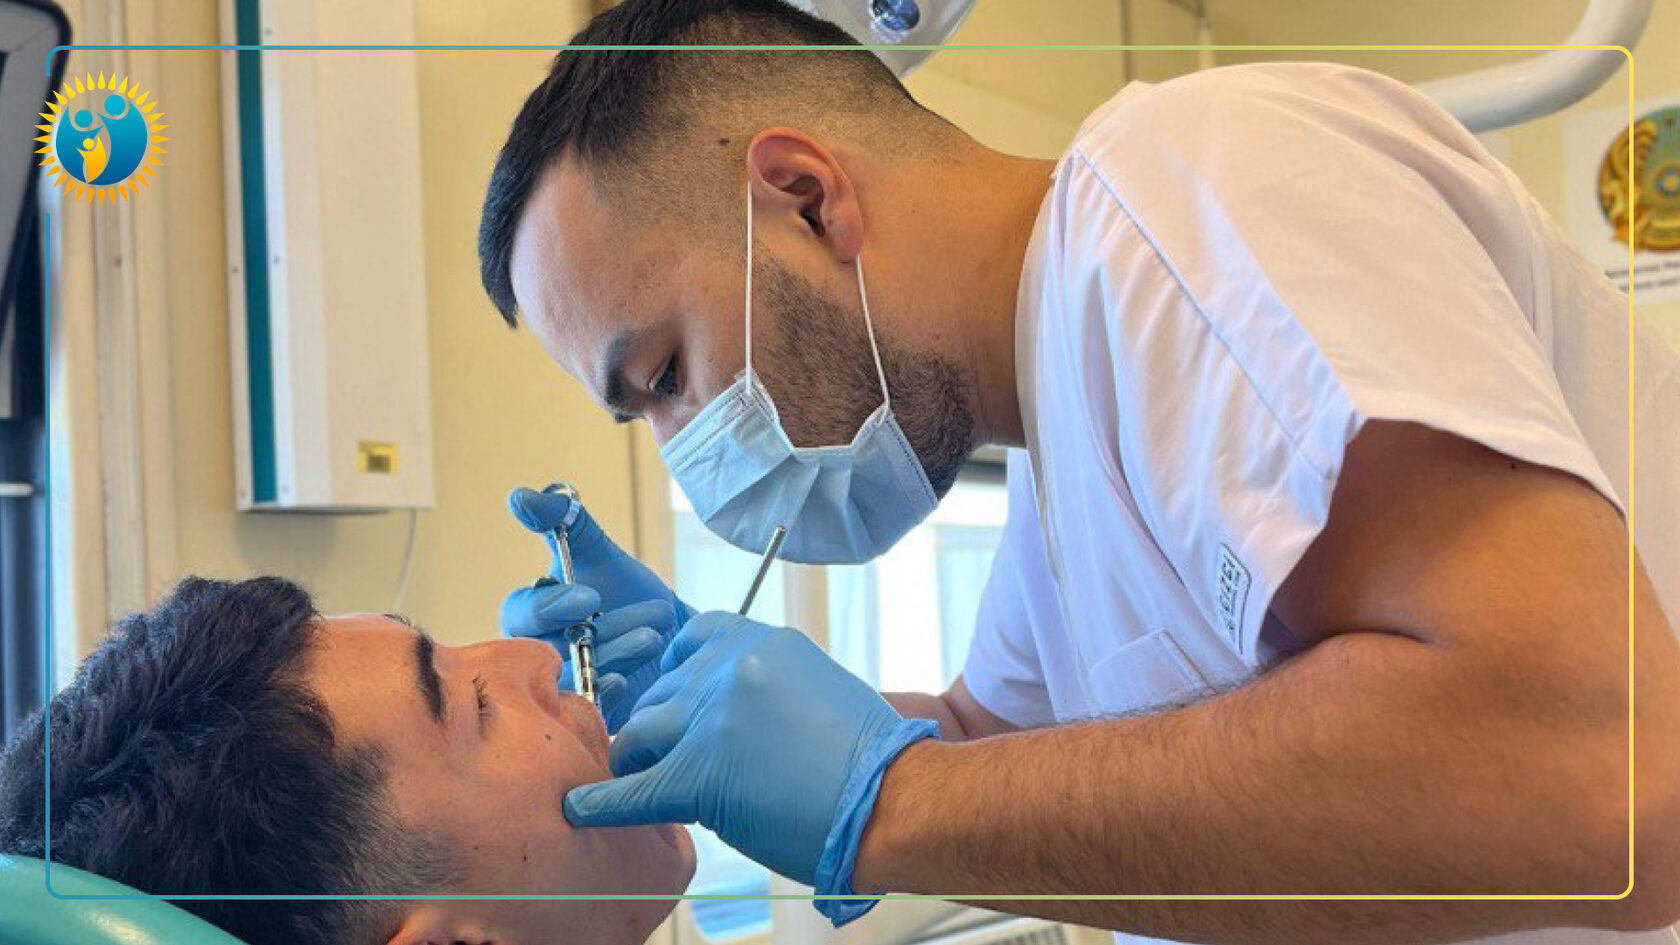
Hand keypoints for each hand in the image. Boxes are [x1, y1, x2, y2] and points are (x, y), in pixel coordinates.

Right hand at [502, 486, 694, 732]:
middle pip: (545, 651)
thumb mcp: (600, 551)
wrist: (674, 632)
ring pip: (575, 679)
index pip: (520, 615)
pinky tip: (629, 682)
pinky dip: (607, 697)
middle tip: (623, 617)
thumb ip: (563, 521)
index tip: (587, 594)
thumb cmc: (627, 591)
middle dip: (589, 632)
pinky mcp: (593, 717)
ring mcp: (566, 689)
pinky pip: (589, 716)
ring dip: (613, 655)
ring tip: (652, 636)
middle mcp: (543, 656)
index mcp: (535, 617)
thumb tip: (521, 496)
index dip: (548, 606)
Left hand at [563, 612, 938, 924]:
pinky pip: (633, 788)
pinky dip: (601, 803)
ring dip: (639, 760)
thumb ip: (759, 684)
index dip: (678, 675)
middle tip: (676, 759)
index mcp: (759, 641)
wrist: (893, 799)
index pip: (689, 639)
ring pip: (638, 733)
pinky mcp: (700, 772)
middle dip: (662, 728)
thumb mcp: (813, 688)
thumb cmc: (865, 758)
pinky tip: (579, 810)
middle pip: (659, 690)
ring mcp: (711, 717)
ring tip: (645, 783)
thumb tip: (712, 708)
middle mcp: (729, 667)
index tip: (680, 701)